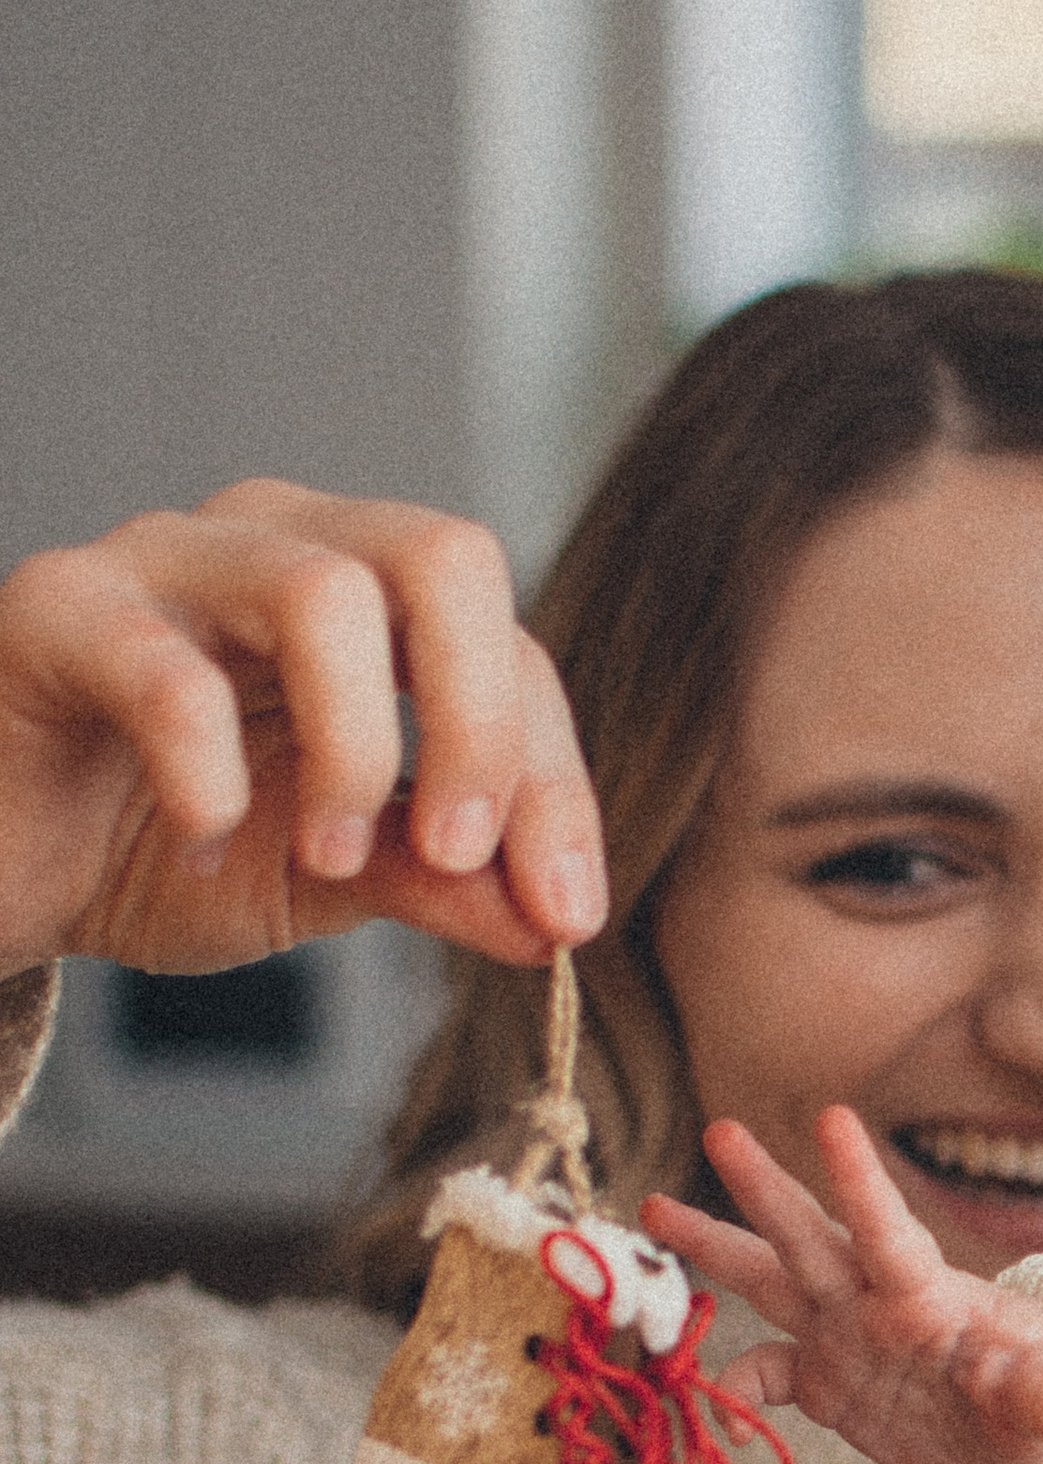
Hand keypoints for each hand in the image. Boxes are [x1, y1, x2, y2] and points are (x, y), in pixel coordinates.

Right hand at [0, 483, 603, 977]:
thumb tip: (556, 922)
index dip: (554, 783)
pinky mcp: (59, 608)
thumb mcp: (327, 884)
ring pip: (324, 591)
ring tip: (324, 856)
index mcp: (369, 596)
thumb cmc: (159, 846)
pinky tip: (203, 838)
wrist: (2, 868)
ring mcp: (166, 559)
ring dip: (355, 750)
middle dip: (482, 729)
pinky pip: (167, 670)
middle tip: (455, 856)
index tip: (565, 913)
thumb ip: (440, 883)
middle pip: (446, 559)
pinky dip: (211, 776)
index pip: (510, 649)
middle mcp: (279, 541)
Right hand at [643, 1105, 1042, 1463]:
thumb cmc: (1040, 1403)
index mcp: (927, 1295)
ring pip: (768, 1279)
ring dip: (712, 1246)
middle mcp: (871, 1302)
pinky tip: (706, 1398)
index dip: (860, 1179)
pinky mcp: (823, 1382)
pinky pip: (764, 1375)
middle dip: (763, 1188)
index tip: (832, 1117)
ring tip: (648, 1205)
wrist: (1010, 1443)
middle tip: (720, 1128)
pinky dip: (732, 1386)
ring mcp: (842, 1335)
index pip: (889, 1231)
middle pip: (809, 1236)